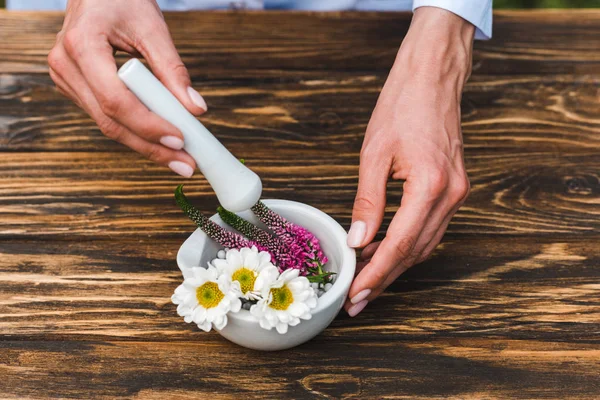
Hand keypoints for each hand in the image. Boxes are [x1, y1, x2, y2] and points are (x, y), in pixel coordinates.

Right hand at [48, 0, 206, 176]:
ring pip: (108, 125)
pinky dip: (136, 131)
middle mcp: (65, 66)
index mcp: (81, 45)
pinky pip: (107, 117)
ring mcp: (66, 79)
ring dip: (146, 145)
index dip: (149, 125)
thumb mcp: (153, 28)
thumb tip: (196, 110)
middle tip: (186, 165)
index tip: (181, 140)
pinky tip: (161, 142)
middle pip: (111, 121)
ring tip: (180, 159)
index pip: (116, 100)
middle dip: (152, 147)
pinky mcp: (75, 88)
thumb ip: (173, 70)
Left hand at [344, 7, 474, 315]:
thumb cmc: (402, 107)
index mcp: (431, 186)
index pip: (399, 245)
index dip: (376, 274)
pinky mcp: (455, 188)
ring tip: (367, 278)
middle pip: (414, 252)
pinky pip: (431, 227)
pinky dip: (408, 243)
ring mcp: (457, 192)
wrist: (432, 79)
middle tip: (359, 298)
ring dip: (396, 263)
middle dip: (385, 277)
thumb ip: (367, 202)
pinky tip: (385, 248)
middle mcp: (451, 195)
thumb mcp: (374, 154)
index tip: (357, 293)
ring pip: (425, 244)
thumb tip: (358, 240)